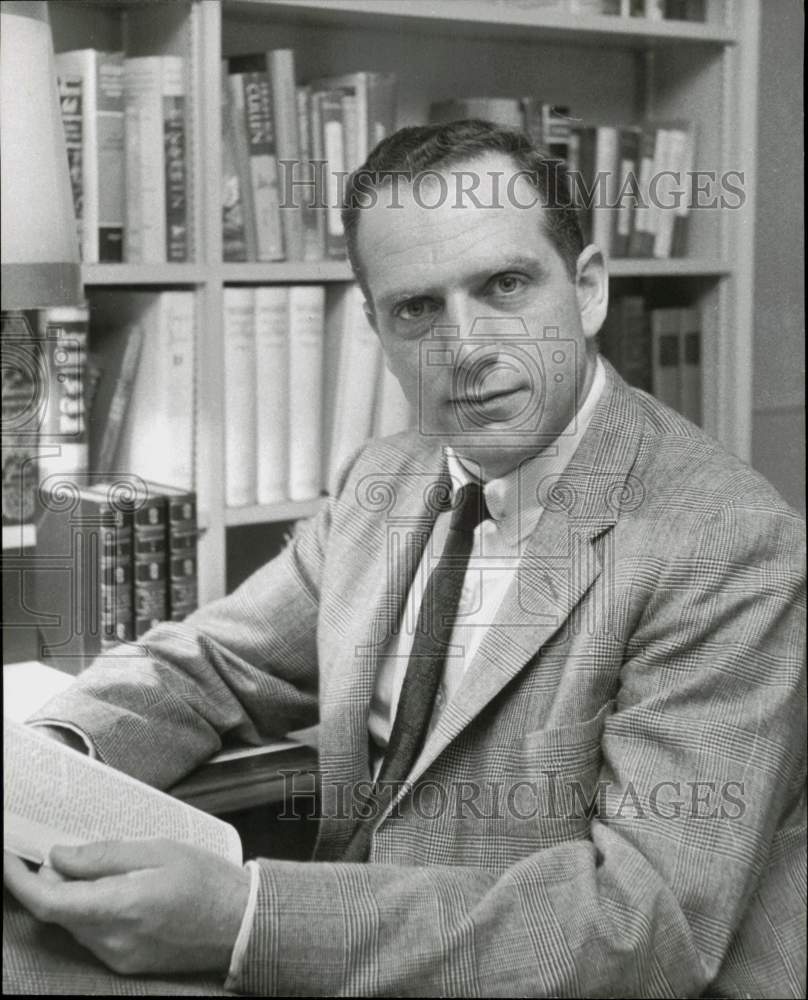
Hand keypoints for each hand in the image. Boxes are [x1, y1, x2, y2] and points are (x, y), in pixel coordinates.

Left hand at [4, 839, 250, 975]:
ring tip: (95, 867)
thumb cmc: (208, 881)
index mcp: (120, 906)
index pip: (49, 901)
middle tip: (55, 851)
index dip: (20, 880)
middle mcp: (112, 940)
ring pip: (74, 924)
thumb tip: (59, 856)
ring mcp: (118, 957)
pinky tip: (112, 891)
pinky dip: (90, 911)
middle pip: (59, 912)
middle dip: (49, 882)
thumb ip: (104, 855)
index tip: (8, 858)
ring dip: (71, 896)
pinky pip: (93, 936)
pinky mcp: (127, 964)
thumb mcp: (158, 850)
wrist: (242, 922)